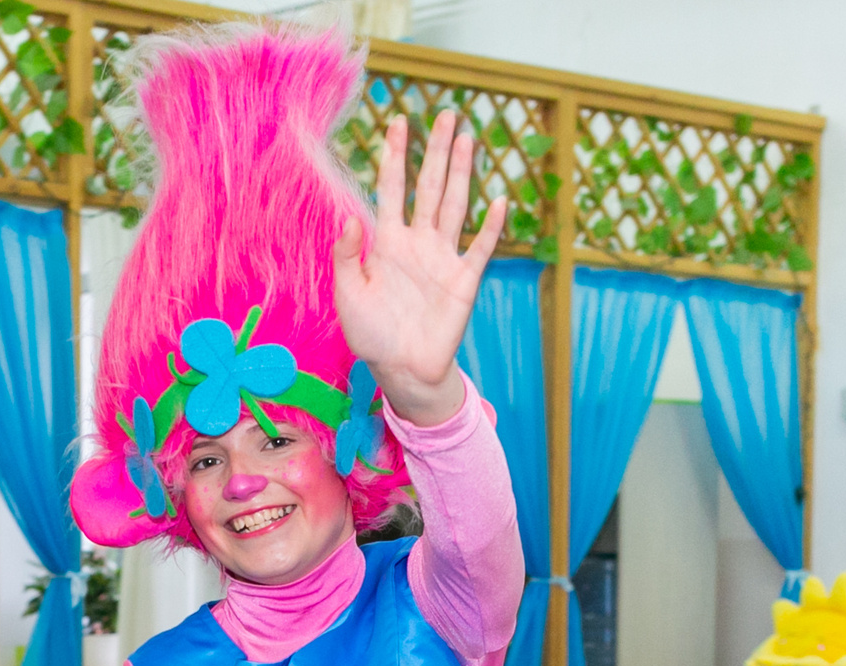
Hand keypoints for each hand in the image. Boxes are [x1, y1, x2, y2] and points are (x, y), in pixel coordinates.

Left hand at [333, 110, 506, 426]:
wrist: (402, 370)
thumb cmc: (370, 334)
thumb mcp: (347, 294)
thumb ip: (346, 256)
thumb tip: (351, 217)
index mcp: (387, 242)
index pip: (391, 188)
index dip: (394, 155)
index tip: (397, 121)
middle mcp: (417, 242)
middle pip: (429, 186)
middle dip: (436, 151)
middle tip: (445, 115)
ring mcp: (443, 258)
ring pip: (455, 205)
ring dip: (462, 172)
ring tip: (468, 138)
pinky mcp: (464, 280)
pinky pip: (480, 248)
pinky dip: (491, 226)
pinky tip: (499, 200)